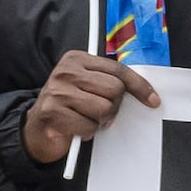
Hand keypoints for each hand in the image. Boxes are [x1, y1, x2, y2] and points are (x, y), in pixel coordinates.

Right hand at [20, 48, 160, 167]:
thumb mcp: (88, 86)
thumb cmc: (70, 106)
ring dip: (100, 120)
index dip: (139, 86)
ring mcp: (56, 91)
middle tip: (101, 112)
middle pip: (115, 90)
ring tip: (87, 118)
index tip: (153, 100)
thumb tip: (147, 92)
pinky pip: (89, 125)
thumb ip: (110, 81)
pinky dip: (88, 131)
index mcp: (76, 59)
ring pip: (104, 108)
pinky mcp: (52, 113)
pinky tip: (76, 127)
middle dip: (114, 106)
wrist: (37, 128)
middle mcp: (65, 71)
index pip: (118, 70)